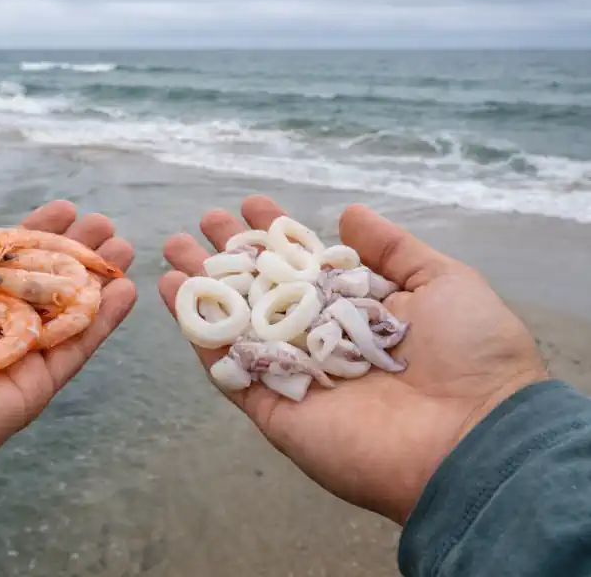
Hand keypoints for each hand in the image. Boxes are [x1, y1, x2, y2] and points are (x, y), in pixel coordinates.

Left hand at [0, 185, 135, 493]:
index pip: (9, 255)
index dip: (38, 230)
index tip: (65, 206)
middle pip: (45, 281)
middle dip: (76, 251)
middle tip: (106, 224)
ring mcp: (16, 354)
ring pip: (68, 312)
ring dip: (99, 281)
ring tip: (125, 250)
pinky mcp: (34, 385)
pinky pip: (75, 348)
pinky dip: (103, 322)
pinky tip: (124, 291)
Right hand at [158, 195, 546, 524]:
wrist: (472, 438)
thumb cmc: (471, 355)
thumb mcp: (444, 282)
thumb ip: (394, 249)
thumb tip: (350, 213)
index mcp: (360, 310)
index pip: (308, 265)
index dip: (279, 234)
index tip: (252, 204)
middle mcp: (323, 339)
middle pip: (266, 291)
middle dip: (233, 255)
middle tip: (203, 222)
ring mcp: (294, 374)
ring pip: (238, 324)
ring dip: (202, 287)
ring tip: (172, 249)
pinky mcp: (272, 408)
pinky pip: (226, 367)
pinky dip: (197, 332)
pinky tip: (171, 291)